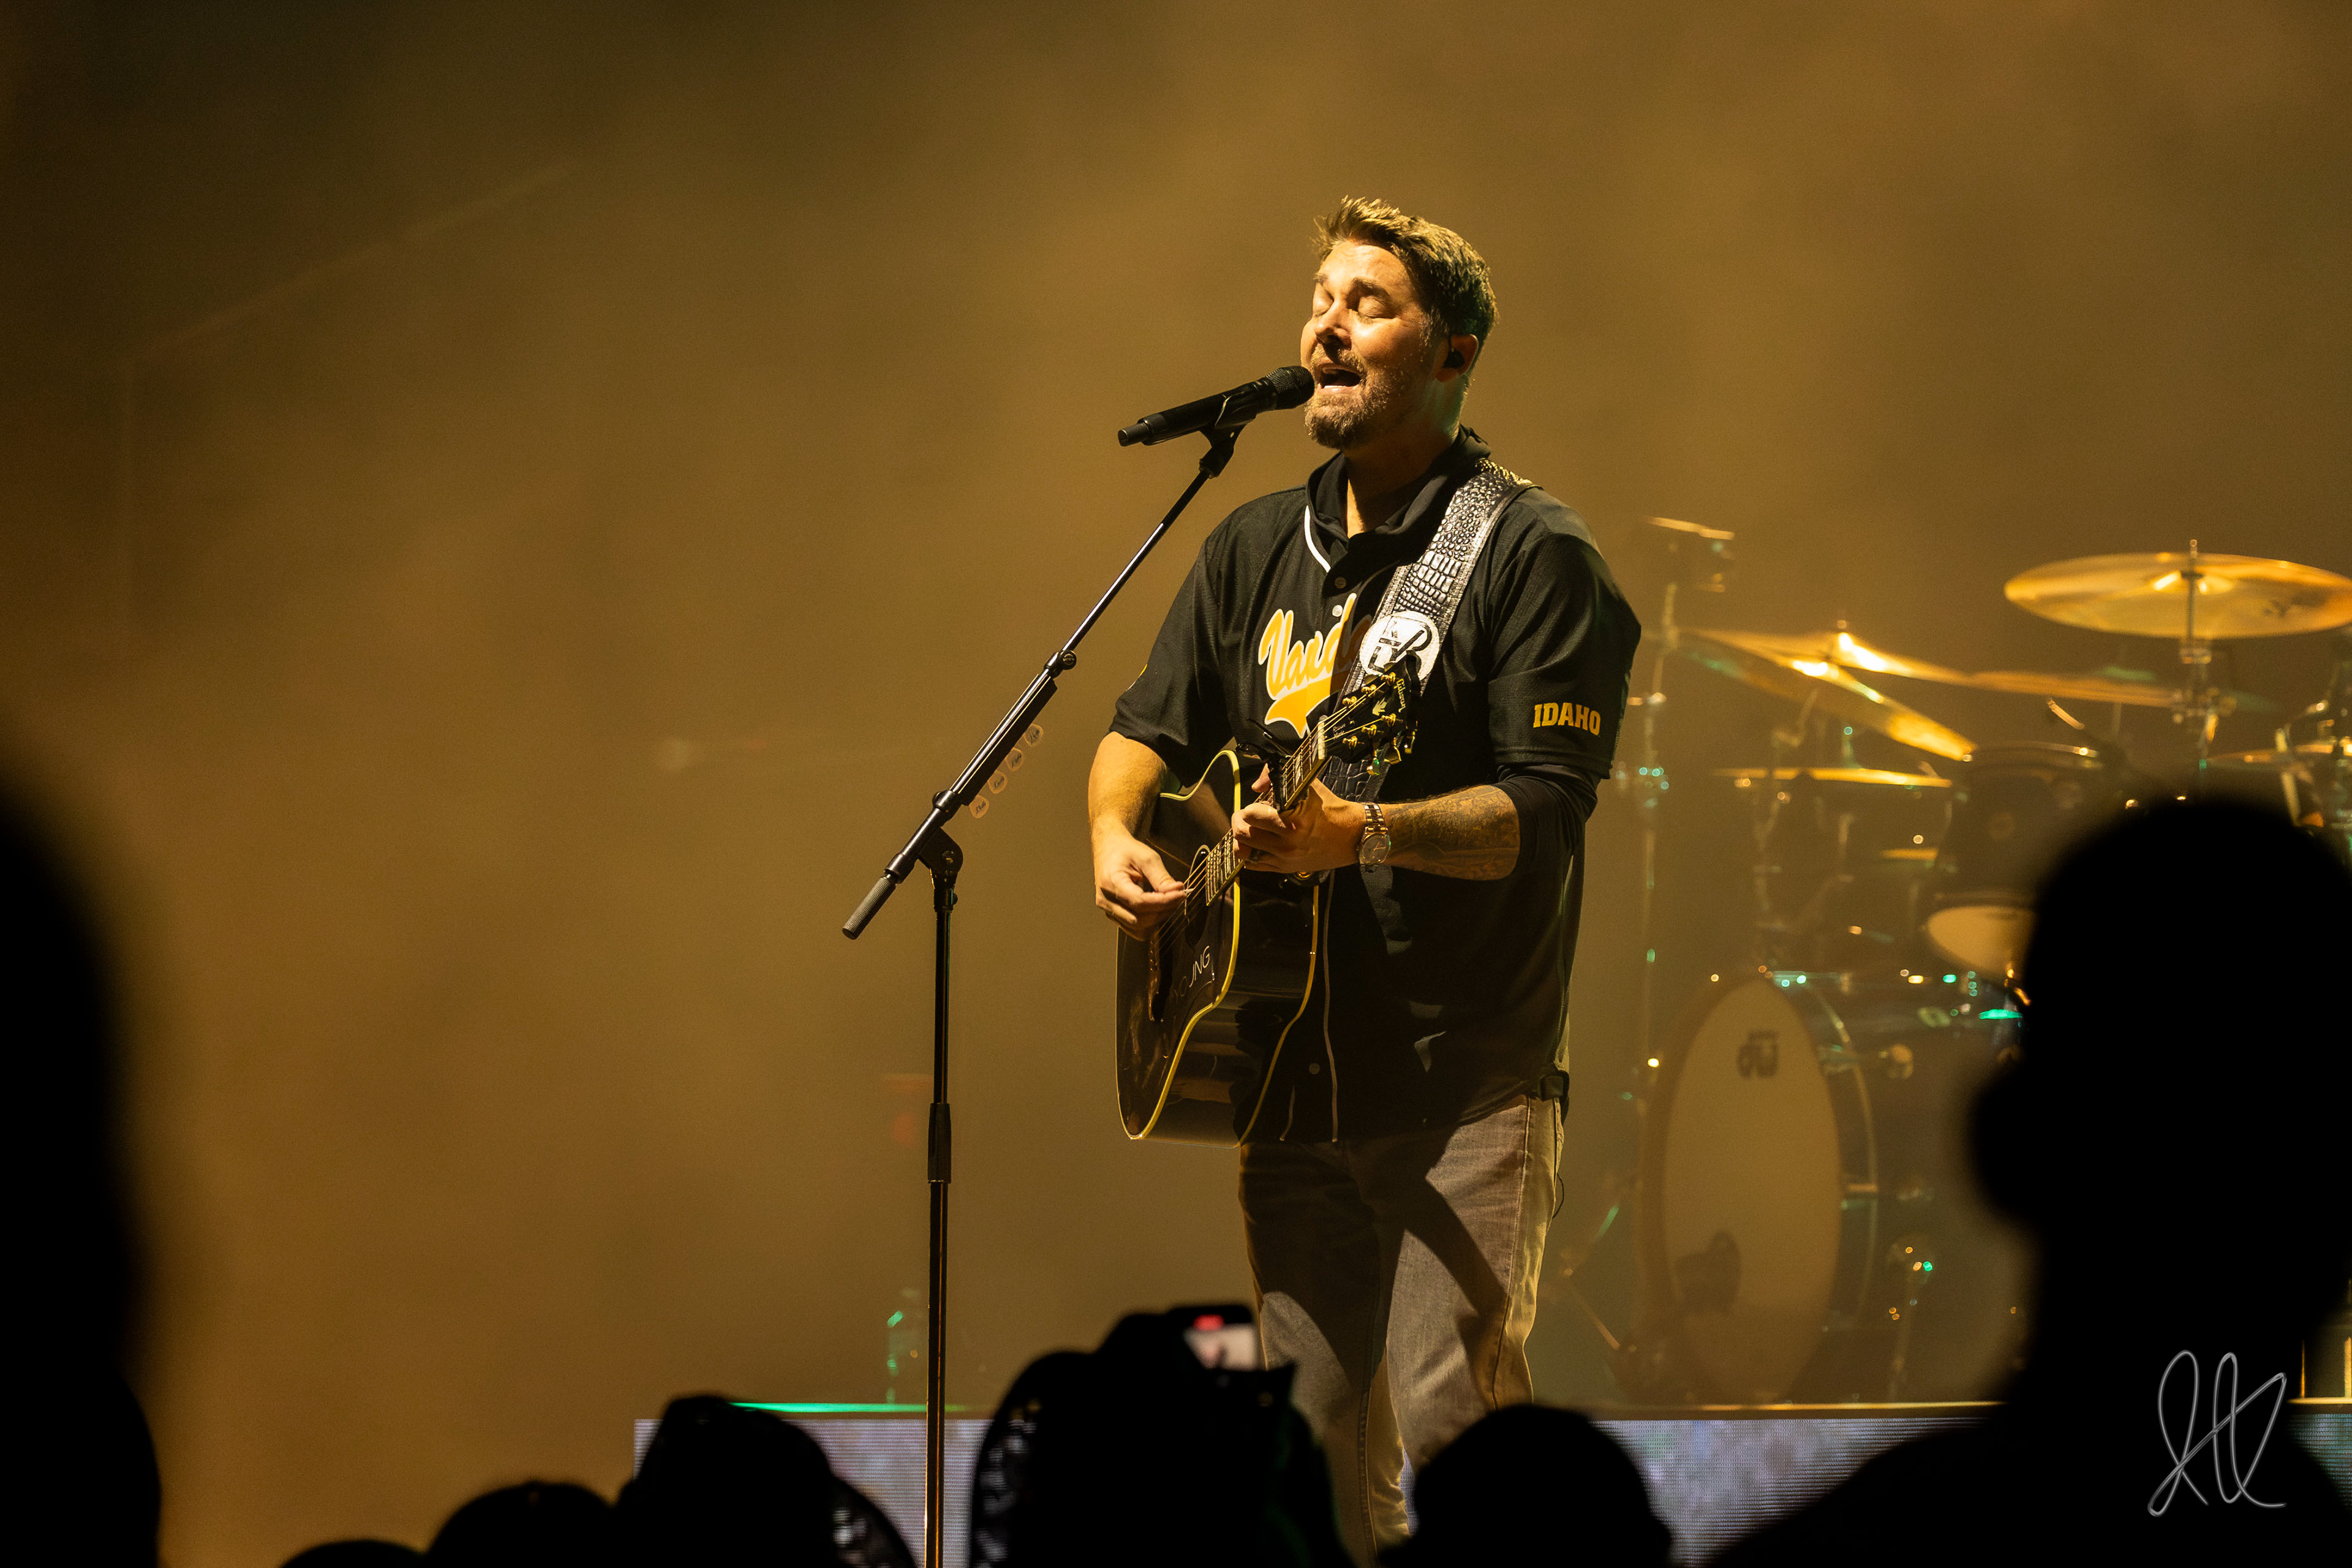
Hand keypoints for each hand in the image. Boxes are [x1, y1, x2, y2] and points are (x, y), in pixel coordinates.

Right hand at [1094, 826, 1186, 937]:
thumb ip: (1162, 877)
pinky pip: (1135, 929)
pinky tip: (1156, 907)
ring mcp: (1108, 910)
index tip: (1181, 894)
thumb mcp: (1147, 857)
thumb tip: (1177, 892)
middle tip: (1178, 896)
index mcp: (1111, 882)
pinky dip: (1150, 922)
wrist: (1109, 849)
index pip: (1140, 902)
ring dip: (1157, 918)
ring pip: (1138, 929)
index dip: (1163, 902)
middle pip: (1139, 920)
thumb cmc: (1125, 851)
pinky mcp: (1114, 915)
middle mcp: (1106, 900)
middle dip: (1163, 911)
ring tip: (1167, 901)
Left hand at [1231, 772, 1366, 874]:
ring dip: (1243, 839)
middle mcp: (1286, 843)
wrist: (1353, 836)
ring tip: (1251, 830)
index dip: (1249, 808)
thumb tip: (1256, 786)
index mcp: (1292, 821)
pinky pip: (1253, 866)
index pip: (1250, 815)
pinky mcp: (1286, 869)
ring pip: (1243, 852)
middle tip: (1247, 817)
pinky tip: (1256, 845)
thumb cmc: (1331, 808)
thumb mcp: (1308, 785)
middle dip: (1241, 822)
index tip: (1257, 805)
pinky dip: (1249, 854)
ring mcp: (1285, 859)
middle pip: (1242, 834)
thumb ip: (1277, 778)